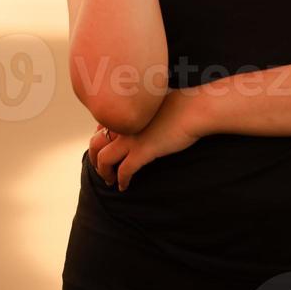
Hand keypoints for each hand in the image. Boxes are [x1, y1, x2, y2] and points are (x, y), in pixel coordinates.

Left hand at [87, 88, 203, 191]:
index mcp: (126, 110)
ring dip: (104, 172)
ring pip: (103, 159)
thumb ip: (144, 111)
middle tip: (101, 169)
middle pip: (95, 143)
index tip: (105, 149)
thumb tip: (146, 119)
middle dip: (95, 159)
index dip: (100, 141)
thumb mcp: (156, 102)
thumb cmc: (183, 104)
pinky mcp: (142, 151)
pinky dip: (121, 180)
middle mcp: (124, 123)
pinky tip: (124, 186)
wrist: (195, 108)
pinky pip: (124, 171)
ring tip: (110, 180)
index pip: (100, 128)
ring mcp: (131, 137)